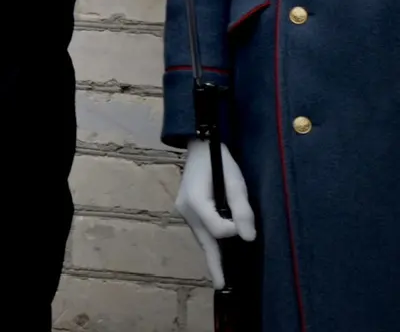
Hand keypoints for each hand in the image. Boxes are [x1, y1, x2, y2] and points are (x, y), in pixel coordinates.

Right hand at [175, 138, 255, 287]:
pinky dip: (210, 242)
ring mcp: (183, 211)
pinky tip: (218, 253)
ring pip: (202, 238)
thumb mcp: (235, 181)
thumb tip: (248, 237)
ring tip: (222, 274)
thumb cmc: (219, 160)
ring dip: (214, 253)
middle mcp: (186, 209)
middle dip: (215, 264)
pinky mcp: (186, 210)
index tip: (245, 225)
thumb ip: (242, 209)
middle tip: (223, 286)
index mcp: (196, 201)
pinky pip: (201, 231)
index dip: (234, 231)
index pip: (217, 229)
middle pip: (204, 242)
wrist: (198, 145)